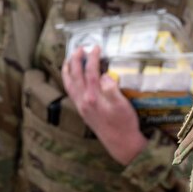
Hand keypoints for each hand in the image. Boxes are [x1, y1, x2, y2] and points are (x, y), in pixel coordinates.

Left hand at [61, 46, 145, 165]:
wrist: (121, 144)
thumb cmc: (125, 124)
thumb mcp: (122, 105)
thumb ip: (112, 89)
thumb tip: (103, 75)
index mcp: (93, 98)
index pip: (90, 72)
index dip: (92, 58)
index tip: (96, 47)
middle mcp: (84, 102)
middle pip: (75, 76)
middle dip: (75, 60)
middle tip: (79, 48)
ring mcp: (82, 107)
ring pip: (69, 84)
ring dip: (67, 70)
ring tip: (68, 59)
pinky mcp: (83, 112)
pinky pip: (71, 92)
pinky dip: (69, 82)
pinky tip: (72, 79)